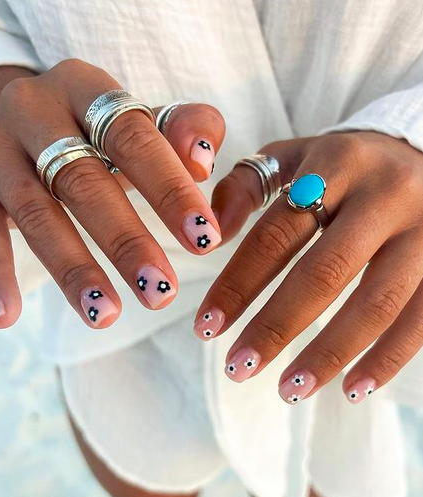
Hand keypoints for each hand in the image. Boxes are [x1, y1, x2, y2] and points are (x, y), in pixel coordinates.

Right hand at [0, 59, 224, 328]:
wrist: (24, 124)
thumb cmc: (99, 133)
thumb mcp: (144, 122)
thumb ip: (186, 130)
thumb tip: (204, 161)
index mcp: (85, 87)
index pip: (133, 137)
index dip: (170, 190)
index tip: (205, 240)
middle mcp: (32, 108)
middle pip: (82, 180)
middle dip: (126, 242)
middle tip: (161, 292)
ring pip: (35, 213)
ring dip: (73, 270)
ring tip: (106, 315)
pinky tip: (7, 316)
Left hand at [195, 131, 422, 403]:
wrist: (421, 151)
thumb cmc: (342, 165)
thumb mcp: (292, 157)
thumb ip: (244, 187)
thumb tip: (211, 237)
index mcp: (333, 167)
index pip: (274, 235)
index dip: (237, 285)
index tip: (206, 327)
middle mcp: (383, 196)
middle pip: (322, 274)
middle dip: (275, 328)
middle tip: (237, 368)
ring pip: (375, 304)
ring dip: (328, 354)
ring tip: (288, 389)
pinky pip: (421, 319)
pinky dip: (386, 359)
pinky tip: (351, 388)